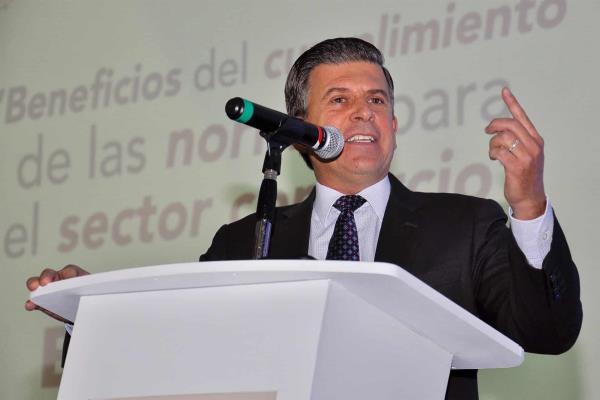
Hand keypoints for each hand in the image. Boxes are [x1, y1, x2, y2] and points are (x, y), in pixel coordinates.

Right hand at [25, 264, 88, 322]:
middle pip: (50, 273)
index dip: (67, 274)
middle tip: (43, 283)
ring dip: (34, 285)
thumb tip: (101, 294)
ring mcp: (49, 288)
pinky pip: (35, 300)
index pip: (70, 271)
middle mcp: (60, 278)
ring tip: (33, 291)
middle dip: (46, 276)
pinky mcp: (43, 300)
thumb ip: (94, 291)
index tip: (67, 277)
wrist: (83, 308)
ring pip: (38, 283)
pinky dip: (32, 302)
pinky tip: (30, 305)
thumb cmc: (89, 295)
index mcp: (74, 274)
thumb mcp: (93, 292)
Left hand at [486, 88, 545, 219]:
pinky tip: (495, 158)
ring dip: (493, 143)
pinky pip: (498, 152)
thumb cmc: (525, 175)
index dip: (512, 103)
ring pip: (503, 138)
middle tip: (488, 130)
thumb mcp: (526, 154)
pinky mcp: (517, 166)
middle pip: (510, 124)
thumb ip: (517, 140)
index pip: (522, 117)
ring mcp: (527, 156)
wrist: (530, 198)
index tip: (504, 91)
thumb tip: (500, 129)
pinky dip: (493, 153)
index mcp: (536, 140)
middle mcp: (534, 146)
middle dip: (495, 124)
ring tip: (494, 151)